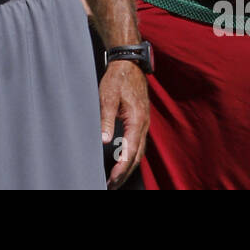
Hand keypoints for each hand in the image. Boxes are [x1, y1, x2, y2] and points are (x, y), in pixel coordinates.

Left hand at [99, 59, 148, 188]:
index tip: (112, 179)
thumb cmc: (117, 79)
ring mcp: (144, 122)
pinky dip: (133, 156)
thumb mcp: (107, 97)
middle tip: (112, 185)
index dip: (121, 167)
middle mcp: (144, 124)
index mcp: (136, 120)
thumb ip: (106, 119)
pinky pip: (139, 143)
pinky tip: (124, 160)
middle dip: (125, 173)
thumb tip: (105, 140)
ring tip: (117, 178)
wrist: (129, 63)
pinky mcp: (141, 120)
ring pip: (140, 151)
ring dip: (129, 166)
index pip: (130, 151)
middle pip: (137, 156)